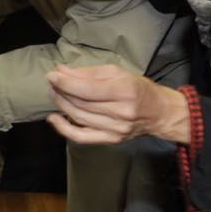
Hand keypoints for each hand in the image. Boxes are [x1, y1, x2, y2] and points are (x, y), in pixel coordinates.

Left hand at [46, 64, 190, 144]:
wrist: (159, 112)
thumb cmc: (138, 88)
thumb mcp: (117, 73)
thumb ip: (88, 73)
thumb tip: (61, 72)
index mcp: (124, 91)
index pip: (87, 89)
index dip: (65, 82)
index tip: (51, 75)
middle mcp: (121, 112)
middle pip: (81, 103)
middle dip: (61, 91)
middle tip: (51, 82)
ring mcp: (115, 129)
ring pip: (79, 117)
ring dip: (61, 105)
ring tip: (54, 93)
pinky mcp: (111, 139)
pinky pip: (82, 136)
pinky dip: (64, 128)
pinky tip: (54, 118)